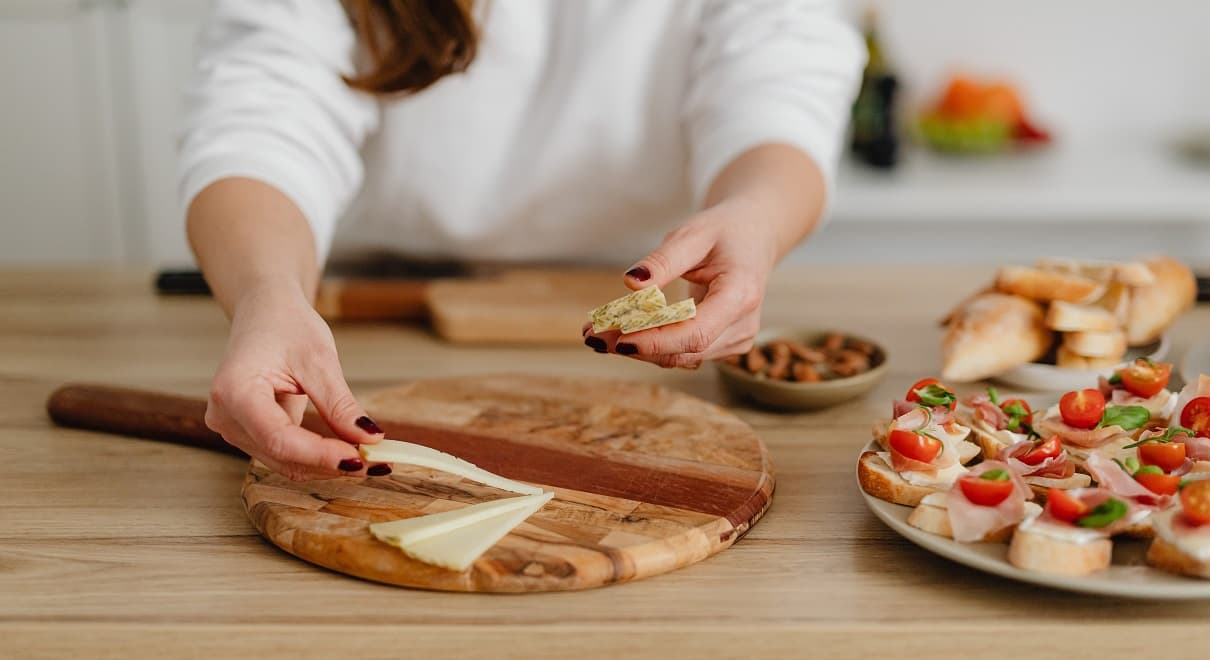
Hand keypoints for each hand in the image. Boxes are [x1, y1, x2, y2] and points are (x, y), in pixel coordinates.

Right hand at [203, 283, 385, 480]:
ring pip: (284, 462)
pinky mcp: (247, 432)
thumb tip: (369, 438)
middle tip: (377, 461)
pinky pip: (284, 454)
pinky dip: (316, 456)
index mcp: (235, 391)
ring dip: (326, 464)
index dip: (320, 455)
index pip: (279, 438)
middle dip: (330, 463)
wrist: (265, 313)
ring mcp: (232, 427)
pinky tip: (347, 450)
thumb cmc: (285, 325)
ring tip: (369, 457)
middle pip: (282, 455)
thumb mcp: (319, 360)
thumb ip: (340, 404)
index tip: (360, 459)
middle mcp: (225, 416)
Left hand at [584, 197, 776, 368]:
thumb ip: (663, 260)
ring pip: (679, 357)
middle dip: (635, 346)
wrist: (754, 237)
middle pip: (684, 351)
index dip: (655, 340)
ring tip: (595, 333)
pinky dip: (649, 345)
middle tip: (590, 334)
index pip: (696, 332)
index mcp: (741, 294)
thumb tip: (631, 283)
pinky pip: (682, 353)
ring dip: (636, 348)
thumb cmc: (725, 231)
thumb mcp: (693, 233)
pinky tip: (618, 333)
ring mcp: (735, 340)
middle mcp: (742, 325)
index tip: (617, 339)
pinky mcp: (722, 345)